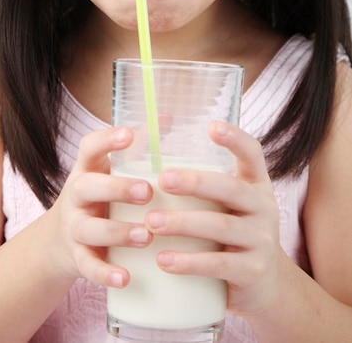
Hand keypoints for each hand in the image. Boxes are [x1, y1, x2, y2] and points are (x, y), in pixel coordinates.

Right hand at [44, 127, 152, 288]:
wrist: (60, 241)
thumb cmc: (100, 197)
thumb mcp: (111, 171)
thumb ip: (138, 148)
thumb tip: (168, 118)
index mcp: (87, 169)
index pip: (88, 148)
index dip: (106, 139)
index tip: (129, 134)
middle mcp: (76, 195)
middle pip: (86, 186)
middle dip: (117, 188)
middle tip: (148, 191)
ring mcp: (74, 227)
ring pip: (89, 228)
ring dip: (118, 231)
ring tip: (146, 235)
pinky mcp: (77, 257)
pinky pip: (88, 266)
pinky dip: (105, 273)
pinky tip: (125, 278)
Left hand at [144, 122, 281, 315]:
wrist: (264, 287)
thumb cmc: (232, 235)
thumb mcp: (228, 205)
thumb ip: (204, 186)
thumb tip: (151, 155)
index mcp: (256, 185)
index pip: (253, 154)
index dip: (235, 139)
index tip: (212, 126)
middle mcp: (263, 208)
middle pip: (232, 189)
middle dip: (196, 182)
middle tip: (163, 180)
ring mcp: (261, 240)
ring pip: (221, 226)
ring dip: (183, 223)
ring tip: (151, 222)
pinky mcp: (252, 271)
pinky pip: (218, 264)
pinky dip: (189, 262)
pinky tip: (162, 259)